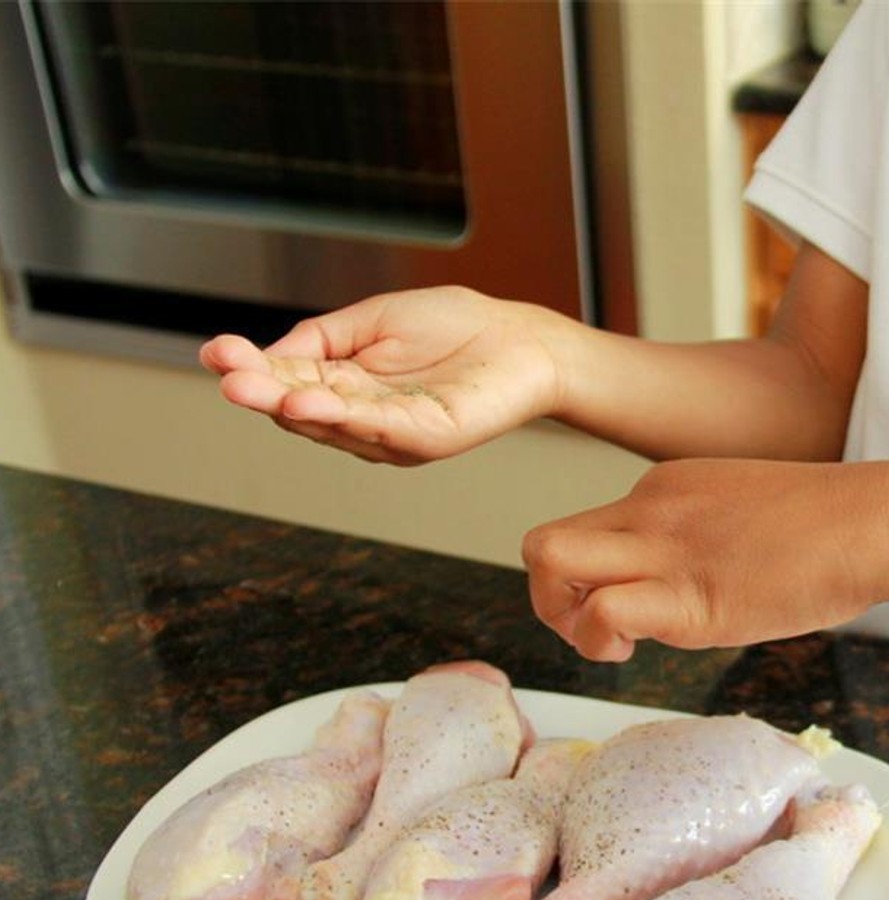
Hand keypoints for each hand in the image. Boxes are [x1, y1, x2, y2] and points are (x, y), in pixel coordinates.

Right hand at [198, 286, 566, 464]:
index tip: (215, 351)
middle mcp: (360, 415)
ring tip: (252, 389)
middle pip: (298, 405)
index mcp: (344, 382)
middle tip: (226, 376)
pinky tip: (310, 401)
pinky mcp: (424, 438)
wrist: (522, 342)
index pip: (286, 377)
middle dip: (260, 390)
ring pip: (330, 423)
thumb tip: (267, 353)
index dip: (250, 366)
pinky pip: (377, 428)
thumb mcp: (374, 319)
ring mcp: (390, 433)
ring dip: (289, 405)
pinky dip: (341, 416)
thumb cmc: (457, 329)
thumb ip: (323, 337)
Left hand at [522, 459, 888, 660]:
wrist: (876, 522)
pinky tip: (639, 652)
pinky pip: (602, 613)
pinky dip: (600, 642)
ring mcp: (664, 550)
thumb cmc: (831, 528)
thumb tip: (693, 584)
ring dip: (561, 619)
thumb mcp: (744, 513)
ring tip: (615, 646)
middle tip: (594, 629)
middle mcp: (648, 508)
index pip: (585, 531)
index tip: (630, 607)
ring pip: (547, 565)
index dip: (589, 581)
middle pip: (542, 544)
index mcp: (663, 488)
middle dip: (549, 598)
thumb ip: (702, 539)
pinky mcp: (689, 597)